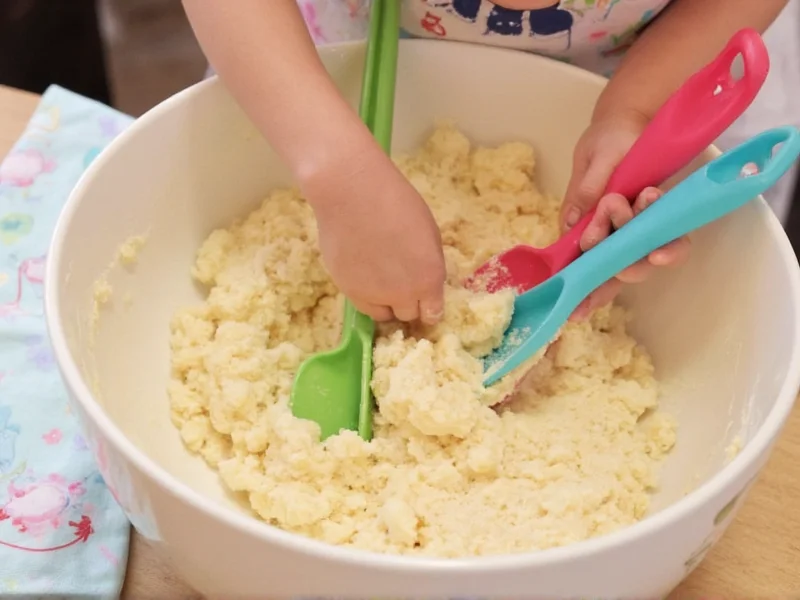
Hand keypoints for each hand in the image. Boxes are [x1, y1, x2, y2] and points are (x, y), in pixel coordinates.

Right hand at [302, 140, 445, 323]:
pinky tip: (364, 276)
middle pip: (409, 315)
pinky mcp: (347, 290)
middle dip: (408, 302)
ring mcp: (373, 296)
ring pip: (383, 314)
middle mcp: (403, 295)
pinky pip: (362, 305)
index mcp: (429, 279)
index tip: (424, 300)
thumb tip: (424, 280)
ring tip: (380, 281)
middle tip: (400, 283)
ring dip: (386, 303)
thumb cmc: (397, 203)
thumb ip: (428, 264)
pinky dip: (366, 296)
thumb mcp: (429, 233)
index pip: (433, 314)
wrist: (353, 194)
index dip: (429, 307)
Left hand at [560, 112, 690, 318]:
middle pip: (641, 262)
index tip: (656, 255)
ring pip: (617, 270)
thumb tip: (575, 220)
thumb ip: (592, 184)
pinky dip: (584, 287)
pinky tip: (573, 309)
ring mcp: (619, 236)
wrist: (611, 130)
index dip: (668, 252)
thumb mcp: (604, 153)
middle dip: (620, 264)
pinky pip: (594, 266)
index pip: (671, 237)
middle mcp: (641, 228)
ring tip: (580, 304)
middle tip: (595, 249)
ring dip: (599, 285)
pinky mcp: (598, 239)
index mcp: (654, 207)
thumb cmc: (616, 137)